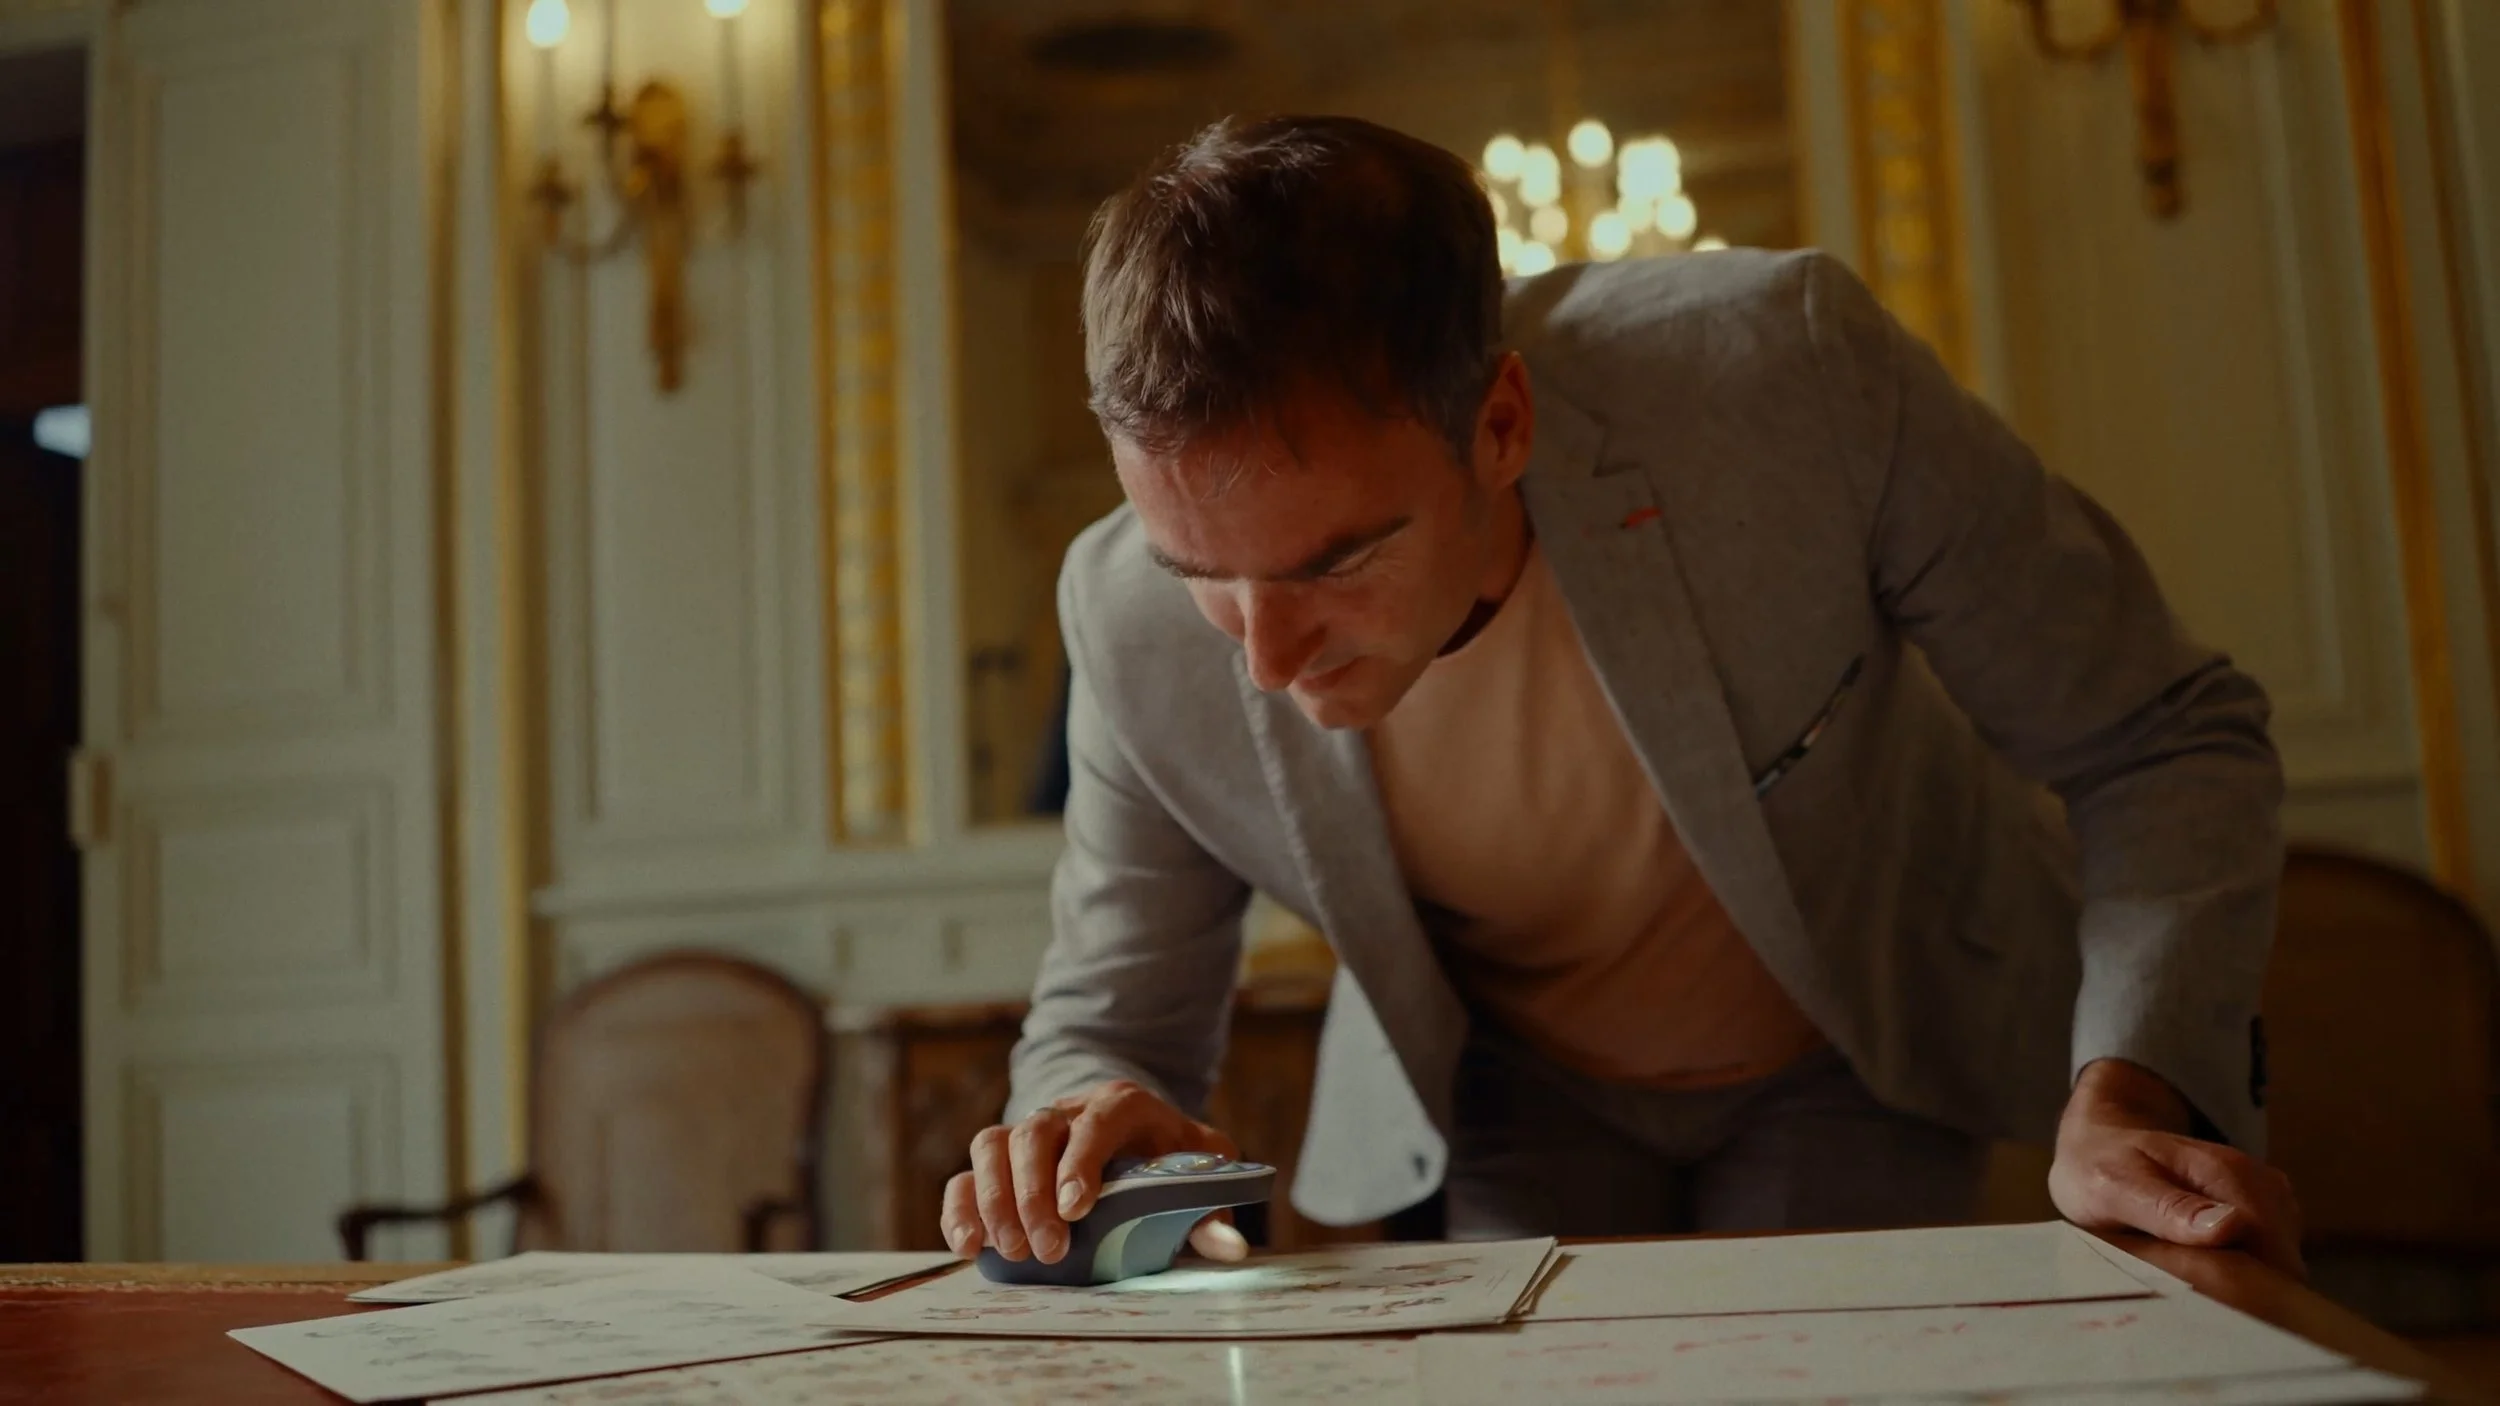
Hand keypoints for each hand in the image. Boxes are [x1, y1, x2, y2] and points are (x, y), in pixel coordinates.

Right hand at [940, 1079, 1250, 1267]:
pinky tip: (969, 1247)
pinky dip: (960, 1209)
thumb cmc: (1169, 1158)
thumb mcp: (1200, 1171)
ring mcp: (1027, 1131)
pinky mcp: (999, 1161)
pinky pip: (965, 1175)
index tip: (1076, 1209)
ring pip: (991, 1145)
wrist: (1133, 1135)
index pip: (1098, 1121)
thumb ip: (1210, 1207)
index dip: (1082, 1160)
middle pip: (1034, 1133)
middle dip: (1033, 1193)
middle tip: (1048, 1250)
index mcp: (1122, 1105)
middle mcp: (1067, 1109)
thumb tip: (1231, 1248)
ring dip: (993, 1200)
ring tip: (1009, 1251)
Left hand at [2048, 1058, 2304, 1278]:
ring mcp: (2264, 1195)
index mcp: (2225, 1172)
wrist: (2099, 1144)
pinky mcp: (2264, 1211)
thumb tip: (2231, 1227)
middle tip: (2198, 1299)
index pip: (2270, 1241)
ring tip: (2199, 1284)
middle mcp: (2256, 1180)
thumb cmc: (2100, 1168)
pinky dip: (2250, 1271)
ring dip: (2252, 1281)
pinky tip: (2210, 1272)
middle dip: (2253, 1286)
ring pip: (2283, 1260)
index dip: (2252, 1283)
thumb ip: (2168, 1208)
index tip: (2217, 1307)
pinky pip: (2273, 1255)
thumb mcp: (2115, 1188)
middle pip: (2284, 1256)